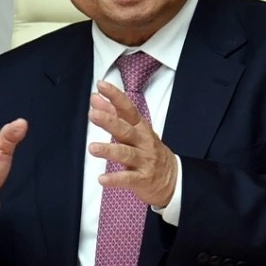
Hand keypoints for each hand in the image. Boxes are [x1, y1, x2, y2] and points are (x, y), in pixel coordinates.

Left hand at [87, 80, 177, 207]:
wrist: (173, 179)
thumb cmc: (148, 151)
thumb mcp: (134, 131)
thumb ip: (114, 114)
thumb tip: (95, 98)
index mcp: (140, 128)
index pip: (128, 109)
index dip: (115, 97)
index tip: (101, 86)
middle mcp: (143, 142)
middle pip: (126, 129)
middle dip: (110, 121)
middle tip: (93, 114)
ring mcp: (144, 161)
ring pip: (126, 154)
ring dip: (109, 150)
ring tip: (92, 148)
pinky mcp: (143, 180)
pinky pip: (128, 179)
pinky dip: (115, 179)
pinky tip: (102, 179)